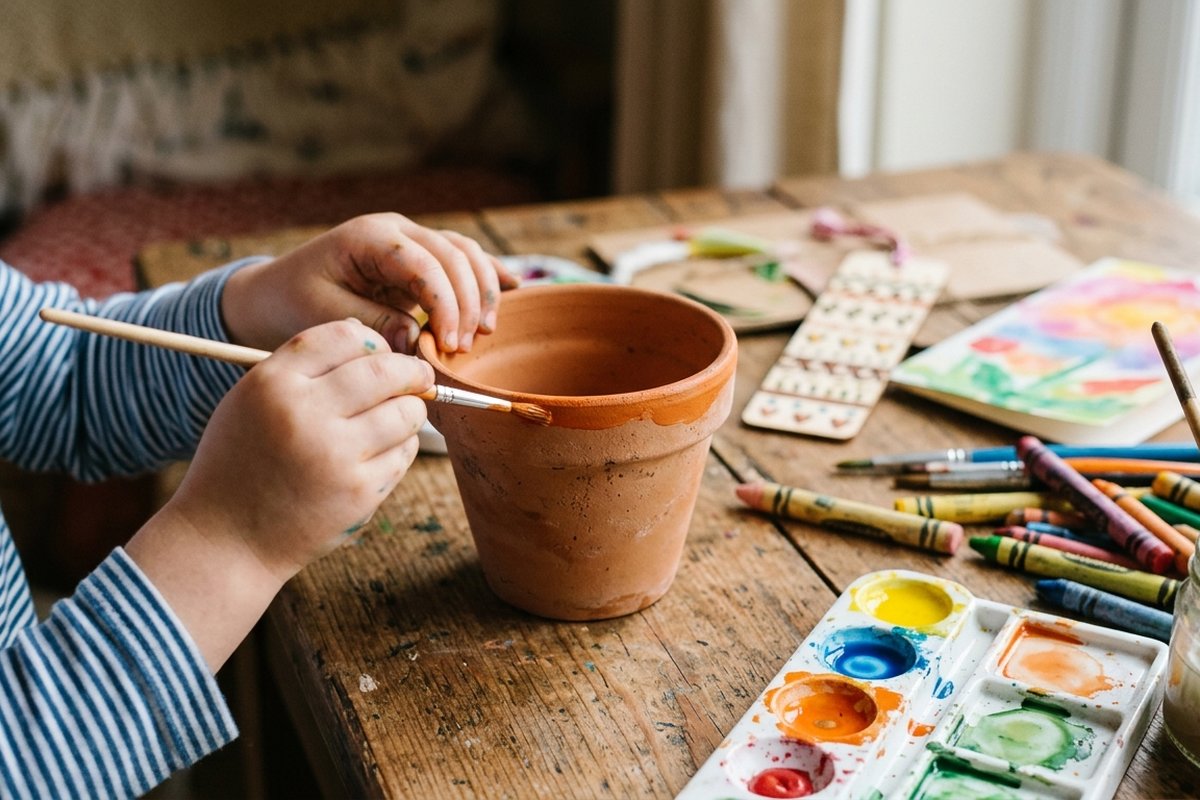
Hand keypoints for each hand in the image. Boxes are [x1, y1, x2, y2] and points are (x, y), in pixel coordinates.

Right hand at [126, 319, 431, 668]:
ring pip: (406, 412)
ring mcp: (336, 454)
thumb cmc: (242, 462)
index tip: (381, 353)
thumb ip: (302, 369)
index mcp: (273, 383)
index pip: (346, 336)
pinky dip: (401, 446)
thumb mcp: (251, 401)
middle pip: (386, 370)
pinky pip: (403, 453)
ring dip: (411, 410)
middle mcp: (305, 413)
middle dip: (412, 371)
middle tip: (419, 378)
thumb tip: (377, 344)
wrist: (225, 538)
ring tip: (400, 415)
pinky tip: (382, 450)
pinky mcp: (359, 491)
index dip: (373, 342)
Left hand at [220, 213, 519, 354]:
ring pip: (465, 254)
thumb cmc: (291, 303)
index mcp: (369, 237)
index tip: (450, 345)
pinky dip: (487, 274)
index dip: (446, 305)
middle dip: (469, 302)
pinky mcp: (420, 260)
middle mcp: (396, 232)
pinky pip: (463, 259)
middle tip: (466, 347)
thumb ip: (371, 324)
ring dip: (482, 292)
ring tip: (483, 333)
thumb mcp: (322, 317)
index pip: (425, 264)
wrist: (272, 294)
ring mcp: (411, 242)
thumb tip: (415, 339)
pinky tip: (513, 288)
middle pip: (454, 255)